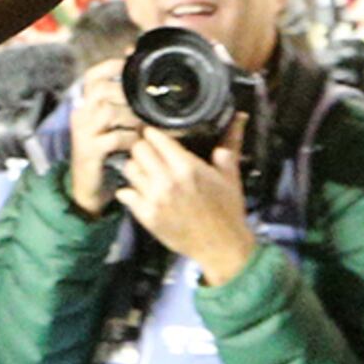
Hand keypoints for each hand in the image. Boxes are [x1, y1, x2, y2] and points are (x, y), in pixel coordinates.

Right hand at [67, 61, 151, 217]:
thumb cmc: (107, 155)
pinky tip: (137, 145)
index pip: (93, 76)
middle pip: (101, 89)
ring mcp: (82, 132)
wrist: (88, 189)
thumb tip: (151, 89)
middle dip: (129, 95)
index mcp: (85, 104)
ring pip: (108, 111)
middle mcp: (80, 114)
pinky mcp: (88, 151)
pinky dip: (130, 139)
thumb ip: (125, 108)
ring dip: (133, 118)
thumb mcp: (112, 128)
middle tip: (149, 106)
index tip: (130, 63)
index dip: (111, 66)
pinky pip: (114, 138)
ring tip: (146, 127)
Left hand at [108, 124, 259, 288]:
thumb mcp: (230, 175)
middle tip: (149, 153)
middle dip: (143, 148)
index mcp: (187, 167)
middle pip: (137, 149)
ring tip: (145, 171)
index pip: (155, 137)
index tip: (154, 134)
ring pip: (129, 169)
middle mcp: (167, 181)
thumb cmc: (228, 209)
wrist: (223, 247)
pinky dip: (129, 190)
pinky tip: (140, 191)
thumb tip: (239, 116)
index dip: (153, 133)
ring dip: (136, 168)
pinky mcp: (146, 217)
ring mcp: (154, 200)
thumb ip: (230, 143)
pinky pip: (124, 193)